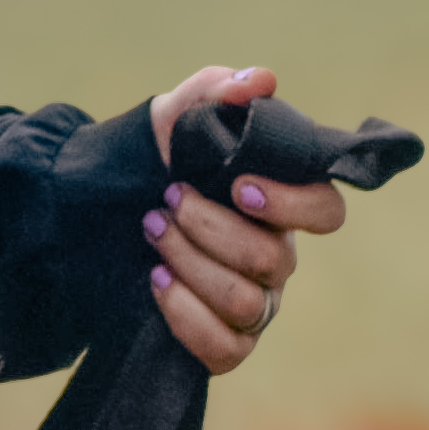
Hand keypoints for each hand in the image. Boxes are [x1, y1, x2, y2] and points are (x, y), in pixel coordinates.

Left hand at [142, 64, 346, 375]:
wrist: (100, 216)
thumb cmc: (157, 165)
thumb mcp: (176, 119)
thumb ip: (216, 92)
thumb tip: (259, 80)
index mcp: (281, 208)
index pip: (328, 213)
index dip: (293, 204)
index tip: (240, 185)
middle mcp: (276, 261)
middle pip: (270, 259)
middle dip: (209, 228)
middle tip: (166, 201)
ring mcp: (254, 307)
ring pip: (243, 301)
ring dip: (190, 263)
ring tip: (152, 231)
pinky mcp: (224, 345)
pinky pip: (224, 348)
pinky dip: (185, 314)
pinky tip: (155, 280)